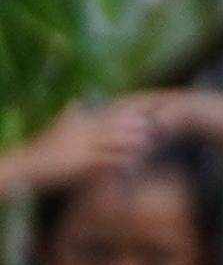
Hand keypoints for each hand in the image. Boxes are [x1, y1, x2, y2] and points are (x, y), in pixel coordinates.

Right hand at [0, 96, 152, 197]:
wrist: (27, 164)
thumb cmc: (44, 149)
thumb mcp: (57, 128)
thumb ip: (70, 114)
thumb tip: (75, 99)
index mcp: (77, 123)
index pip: (105, 115)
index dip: (124, 114)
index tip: (143, 111)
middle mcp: (81, 132)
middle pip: (112, 126)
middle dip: (133, 126)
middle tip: (153, 126)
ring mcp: (82, 146)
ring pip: (113, 141)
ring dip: (130, 143)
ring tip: (147, 144)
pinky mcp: (81, 161)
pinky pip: (106, 160)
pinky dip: (119, 160)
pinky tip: (131, 163)